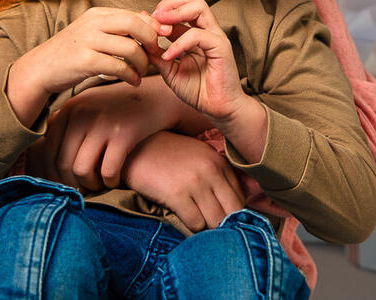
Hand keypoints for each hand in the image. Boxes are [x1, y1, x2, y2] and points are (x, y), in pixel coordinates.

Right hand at [7, 7, 158, 126]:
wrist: (41, 68)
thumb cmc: (71, 51)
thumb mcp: (92, 31)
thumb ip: (117, 25)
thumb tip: (149, 18)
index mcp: (97, 13)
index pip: (134, 14)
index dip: (153, 26)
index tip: (162, 39)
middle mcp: (93, 23)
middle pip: (135, 24)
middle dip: (151, 40)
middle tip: (155, 54)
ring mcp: (88, 41)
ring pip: (130, 47)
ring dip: (143, 63)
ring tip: (142, 72)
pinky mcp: (85, 61)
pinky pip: (119, 67)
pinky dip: (131, 76)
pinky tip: (133, 81)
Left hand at [31, 76, 189, 190]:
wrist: (157, 97)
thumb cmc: (120, 110)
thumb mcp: (90, 108)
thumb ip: (69, 127)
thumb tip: (42, 159)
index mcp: (69, 109)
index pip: (49, 151)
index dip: (56, 174)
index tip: (69, 183)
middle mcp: (82, 114)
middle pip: (63, 163)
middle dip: (74, 183)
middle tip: (86, 188)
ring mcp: (102, 123)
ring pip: (82, 170)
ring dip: (90, 185)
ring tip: (99, 184)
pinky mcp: (124, 133)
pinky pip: (107, 171)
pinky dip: (110, 182)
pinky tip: (116, 180)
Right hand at [121, 131, 244, 231]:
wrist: (135, 147)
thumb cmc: (166, 155)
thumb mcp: (197, 157)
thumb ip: (217, 175)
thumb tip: (237, 203)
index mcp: (218, 162)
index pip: (240, 198)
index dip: (233, 213)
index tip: (222, 219)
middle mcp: (211, 170)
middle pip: (232, 212)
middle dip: (224, 224)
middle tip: (212, 228)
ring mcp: (194, 182)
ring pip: (216, 221)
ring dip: (207, 227)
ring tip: (196, 223)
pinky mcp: (176, 193)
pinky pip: (195, 223)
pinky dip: (190, 227)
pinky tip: (183, 218)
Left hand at [148, 0, 246, 123]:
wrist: (218, 109)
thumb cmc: (198, 90)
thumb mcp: (170, 71)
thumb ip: (157, 55)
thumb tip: (140, 41)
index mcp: (195, 34)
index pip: (180, 9)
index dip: (161, 12)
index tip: (145, 23)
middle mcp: (207, 31)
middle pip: (192, 0)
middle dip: (170, 4)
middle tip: (153, 17)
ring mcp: (215, 37)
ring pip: (200, 8)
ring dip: (176, 13)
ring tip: (161, 28)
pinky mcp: (221, 48)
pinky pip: (198, 35)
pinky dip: (179, 43)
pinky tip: (167, 55)